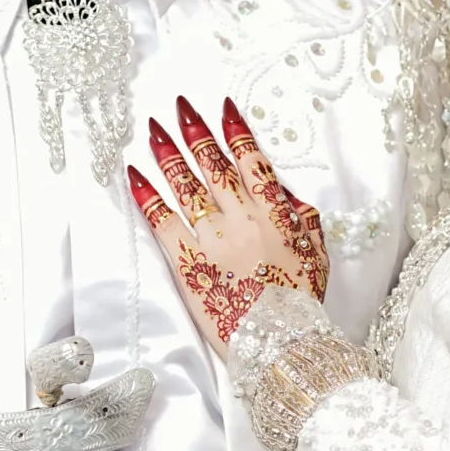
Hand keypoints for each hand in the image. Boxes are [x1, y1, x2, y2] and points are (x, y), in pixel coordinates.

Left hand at [128, 97, 328, 351]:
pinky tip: (134, 174)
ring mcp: (214, 238)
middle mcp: (243, 218)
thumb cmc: (301, 304)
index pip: (252, 160)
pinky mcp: (188, 262)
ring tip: (154, 130)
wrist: (282, 344)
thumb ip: (301, 220)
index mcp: (275, 214)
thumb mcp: (315, 255)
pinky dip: (147, 196)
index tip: (222, 108)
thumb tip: (285, 195)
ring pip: (185, 185)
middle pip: (213, 164)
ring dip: (168, 153)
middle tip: (179, 107)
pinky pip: (162, 221)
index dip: (235, 131)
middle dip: (195, 131)